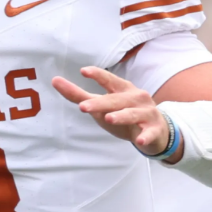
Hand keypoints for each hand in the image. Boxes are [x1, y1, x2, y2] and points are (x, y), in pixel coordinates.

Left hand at [51, 66, 170, 154]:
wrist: (157, 132)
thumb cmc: (124, 114)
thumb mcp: (101, 105)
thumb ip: (79, 94)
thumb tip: (55, 80)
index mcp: (123, 89)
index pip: (109, 79)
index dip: (98, 75)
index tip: (83, 71)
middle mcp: (136, 98)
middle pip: (116, 100)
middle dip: (100, 103)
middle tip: (83, 107)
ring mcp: (147, 113)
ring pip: (133, 114)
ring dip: (122, 116)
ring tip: (108, 118)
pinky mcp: (155, 129)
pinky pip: (150, 132)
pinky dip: (145, 136)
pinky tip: (139, 140)